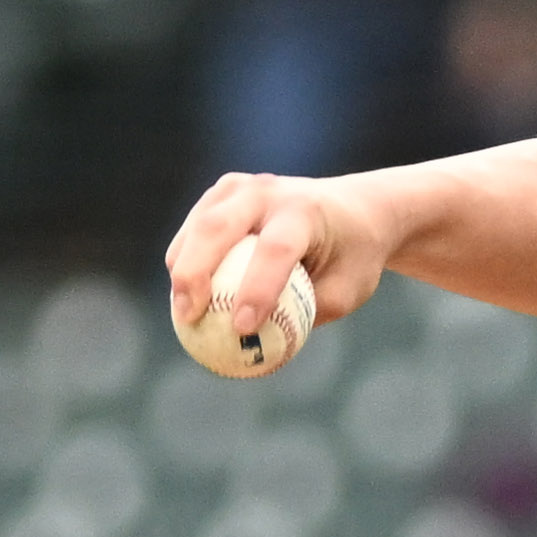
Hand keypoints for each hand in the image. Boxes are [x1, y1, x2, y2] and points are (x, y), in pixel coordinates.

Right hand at [164, 169, 375, 340]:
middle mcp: (269, 191)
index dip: (256, 289)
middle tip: (189, 318)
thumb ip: (306, 316)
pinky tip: (188, 296)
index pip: (275, 249)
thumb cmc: (351, 257)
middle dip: (194, 274)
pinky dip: (185, 260)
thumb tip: (261, 349)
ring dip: (182, 270)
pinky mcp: (223, 193)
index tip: (242, 328)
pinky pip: (194, 227)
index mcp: (305, 212)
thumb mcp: (346, 291)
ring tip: (184, 314)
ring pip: (197, 226)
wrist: (354, 208)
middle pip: (217, 227)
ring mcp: (241, 186)